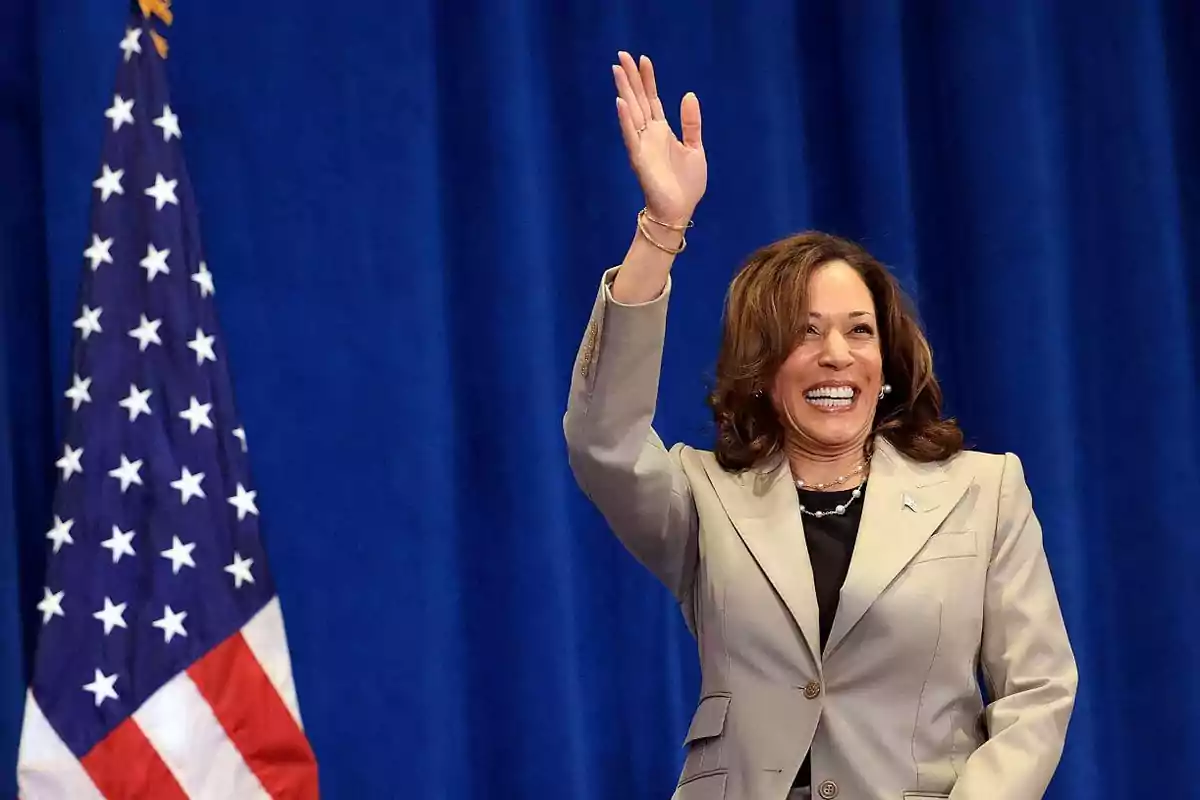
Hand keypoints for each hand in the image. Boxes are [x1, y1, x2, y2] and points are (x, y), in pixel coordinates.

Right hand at [612, 52, 706, 224]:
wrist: (680, 210)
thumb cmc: (686, 184)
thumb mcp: (695, 147)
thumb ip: (691, 123)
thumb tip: (688, 95)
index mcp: (662, 131)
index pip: (652, 99)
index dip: (647, 79)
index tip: (643, 59)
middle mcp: (649, 135)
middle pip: (638, 100)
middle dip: (631, 78)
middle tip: (622, 54)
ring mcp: (642, 145)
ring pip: (631, 112)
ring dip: (624, 91)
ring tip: (617, 70)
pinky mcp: (639, 159)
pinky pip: (631, 136)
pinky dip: (626, 120)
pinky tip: (621, 102)